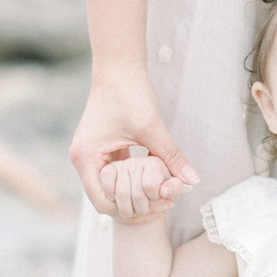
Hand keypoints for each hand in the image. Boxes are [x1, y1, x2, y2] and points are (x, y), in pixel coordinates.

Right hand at [69, 66, 198, 220]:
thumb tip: (192, 180)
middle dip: (136, 203)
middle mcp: (84, 159)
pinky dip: (135, 179)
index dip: (131, 209)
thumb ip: (170, 156)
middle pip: (107, 198)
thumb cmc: (130, 92)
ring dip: (136, 192)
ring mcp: (92, 154)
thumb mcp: (152, 128)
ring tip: (164, 194)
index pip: (103, 203)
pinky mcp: (103, 148)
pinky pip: (117, 173)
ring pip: (113, 186)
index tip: (158, 206)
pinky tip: (157, 180)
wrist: (120, 66)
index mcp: (86, 158)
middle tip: (165, 204)